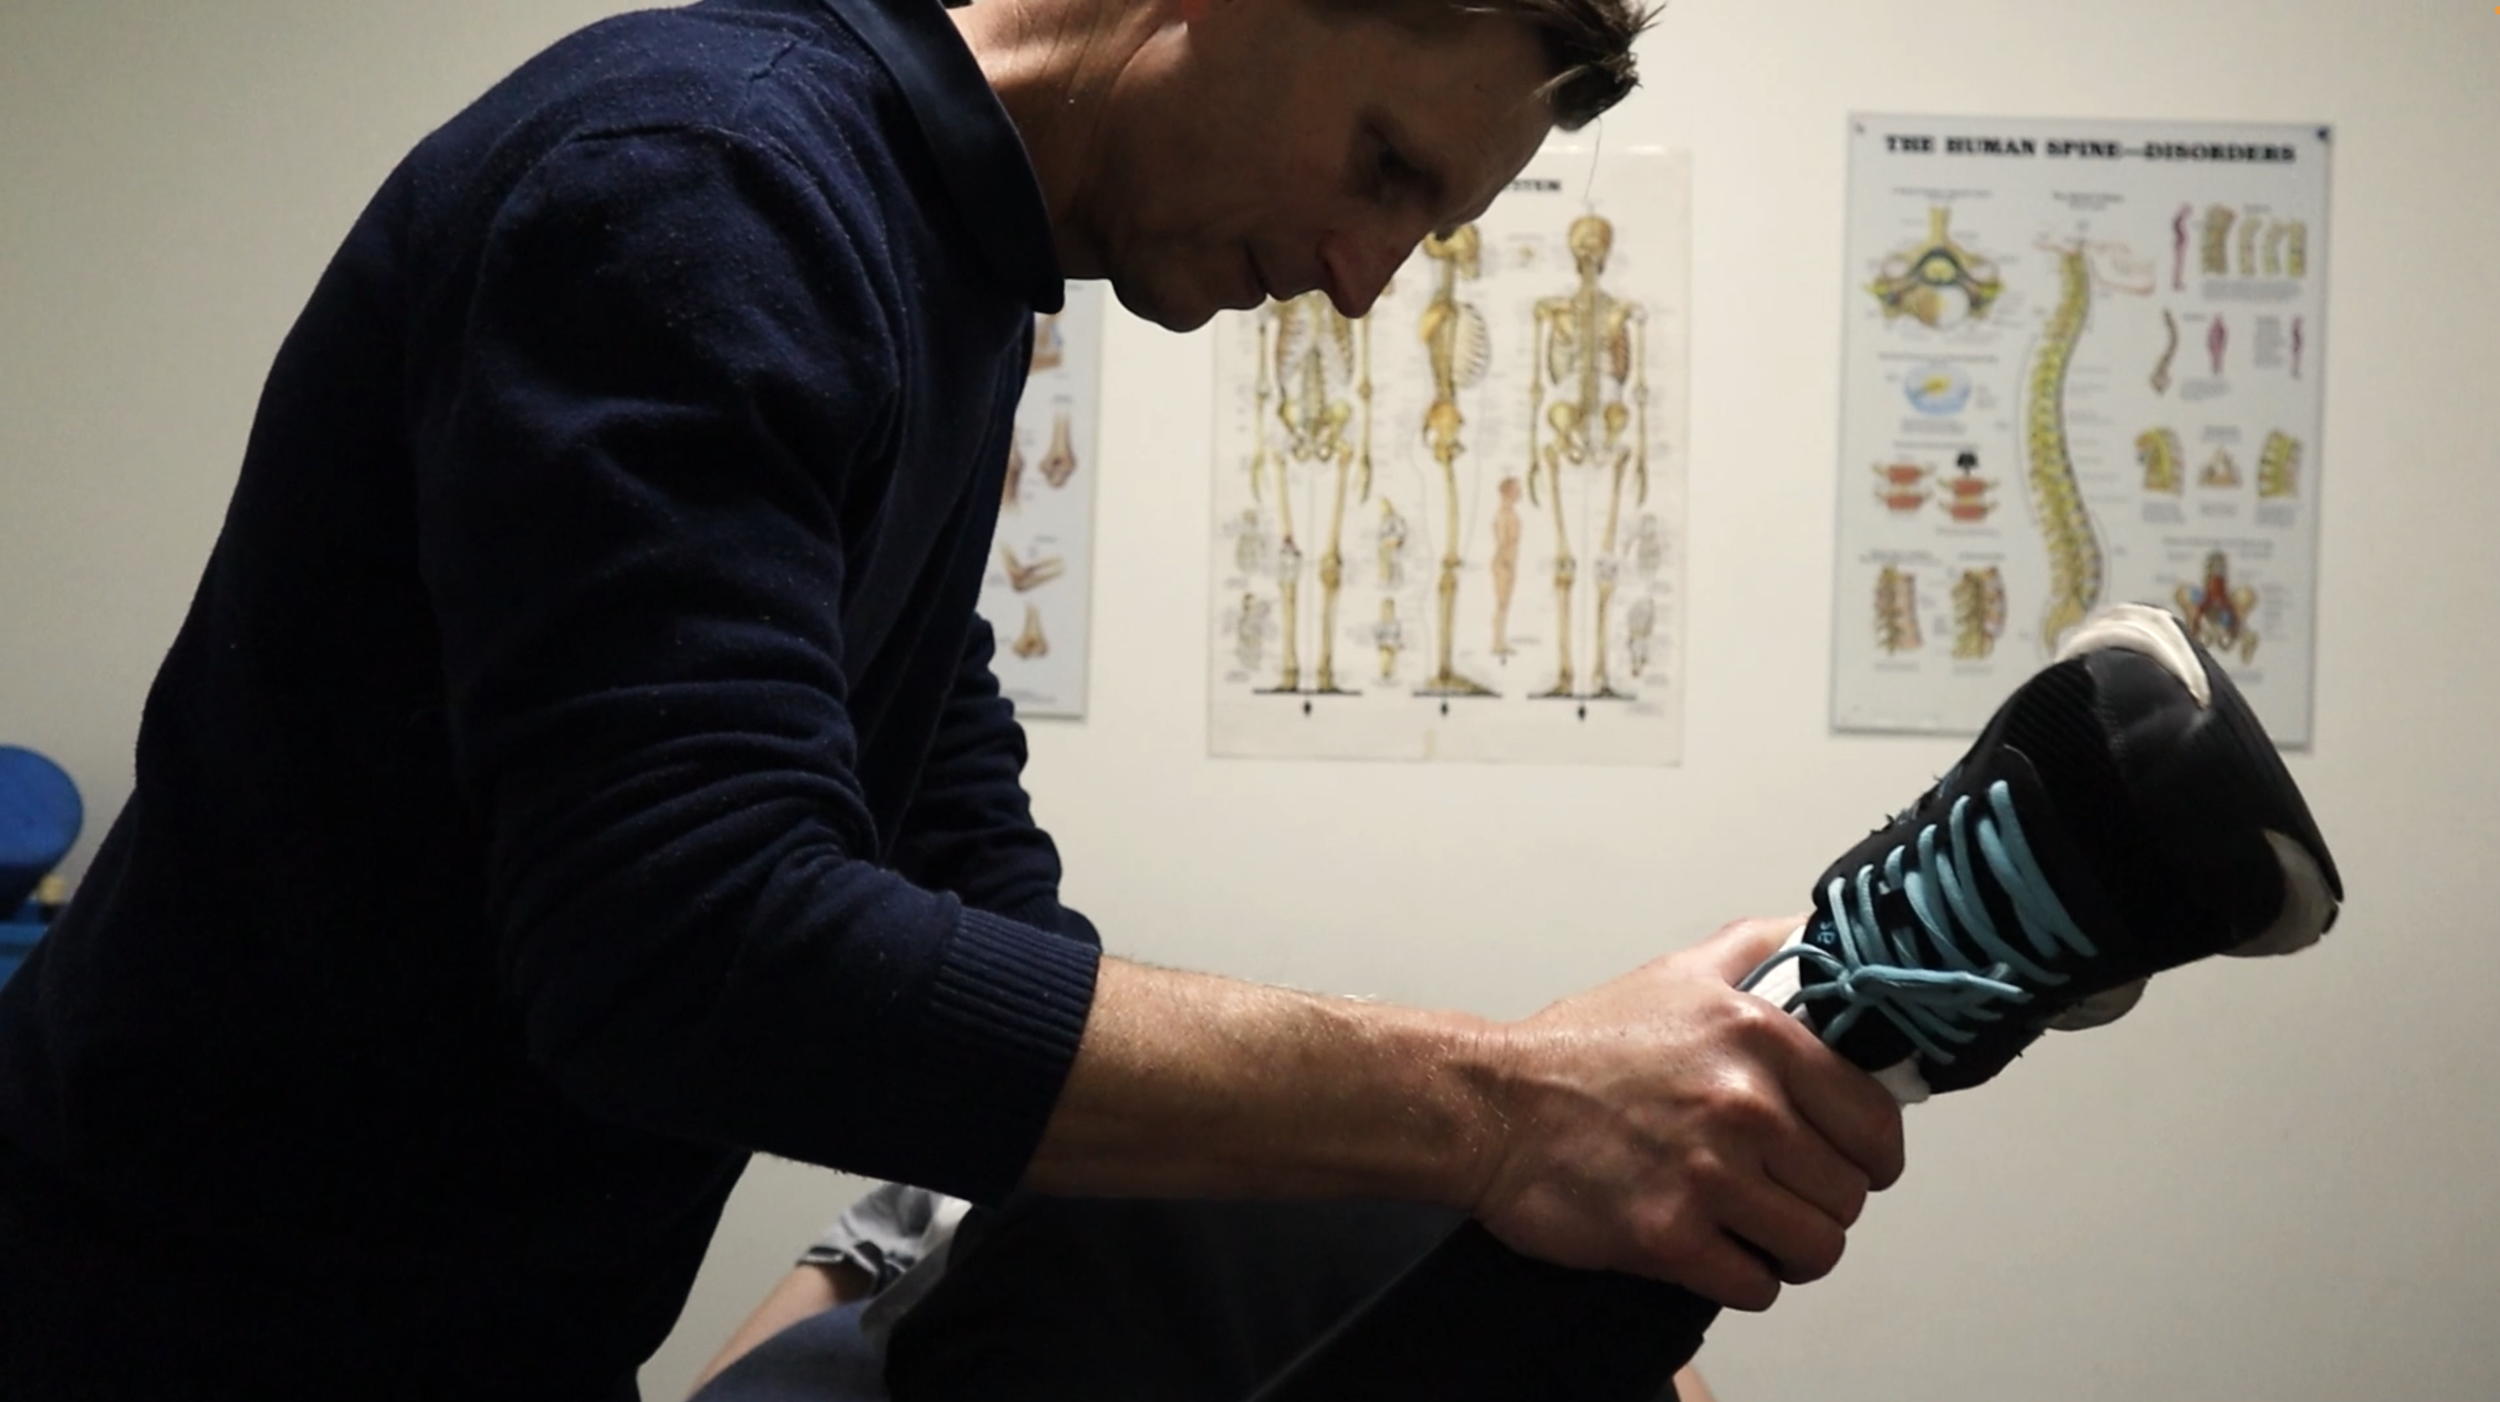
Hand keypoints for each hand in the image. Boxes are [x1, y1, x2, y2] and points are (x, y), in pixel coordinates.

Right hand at [1465, 916, 1905, 1310]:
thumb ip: (1758, 949)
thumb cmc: (1579, 1049)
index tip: (1847, 1158)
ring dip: (1790, 1248)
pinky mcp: (1669, 1236)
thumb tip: (1820, 932)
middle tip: (1781, 1192)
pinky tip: (1714, 1250)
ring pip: (1816, 1246)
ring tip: (1753, 1227)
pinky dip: (1744, 1278)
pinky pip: (1757, 1286)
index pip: (1876, 1121)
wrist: (1490, 1107)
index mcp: (1759, 1037)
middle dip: (1820, 1201)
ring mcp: (1708, 1174)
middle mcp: (1744, 1104)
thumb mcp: (1676, 976)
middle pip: (1848, 1194)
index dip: (1868, 1151)